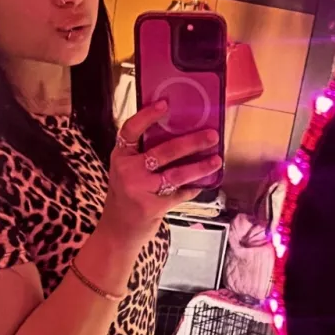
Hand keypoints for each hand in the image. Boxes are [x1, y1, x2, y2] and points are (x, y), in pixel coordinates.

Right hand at [100, 101, 221, 242]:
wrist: (118, 230)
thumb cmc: (127, 196)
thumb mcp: (126, 171)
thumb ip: (142, 155)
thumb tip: (178, 133)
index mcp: (120, 156)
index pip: (130, 130)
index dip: (147, 115)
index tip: (166, 104)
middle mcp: (128, 171)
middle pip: (164, 151)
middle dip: (192, 142)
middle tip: (212, 135)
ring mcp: (140, 189)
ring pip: (176, 174)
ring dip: (200, 167)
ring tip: (216, 160)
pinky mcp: (152, 206)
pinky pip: (179, 193)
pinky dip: (193, 188)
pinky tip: (203, 183)